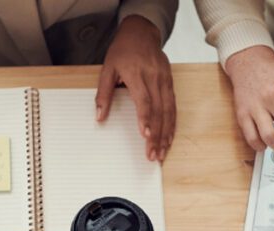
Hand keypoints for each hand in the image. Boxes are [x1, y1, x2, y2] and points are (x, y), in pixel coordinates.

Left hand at [97, 15, 175, 160]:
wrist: (141, 33)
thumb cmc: (122, 51)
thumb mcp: (106, 69)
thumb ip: (103, 94)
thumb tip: (99, 117)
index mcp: (137, 74)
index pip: (144, 100)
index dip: (146, 119)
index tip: (146, 136)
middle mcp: (154, 78)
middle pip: (159, 110)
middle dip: (157, 135)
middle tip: (154, 154)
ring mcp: (164, 80)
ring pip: (169, 111)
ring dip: (167, 133)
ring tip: (162, 152)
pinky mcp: (170, 82)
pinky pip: (173, 106)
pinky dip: (172, 123)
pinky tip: (170, 137)